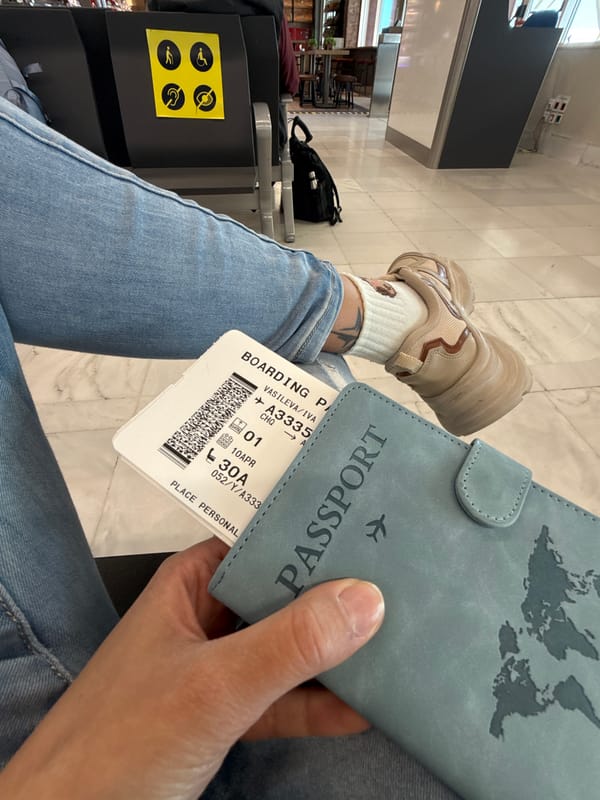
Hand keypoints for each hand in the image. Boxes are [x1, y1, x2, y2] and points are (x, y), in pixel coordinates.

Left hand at [1, 538, 384, 798]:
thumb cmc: (123, 739)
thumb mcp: (214, 684)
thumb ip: (288, 644)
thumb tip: (367, 599)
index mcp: (192, 582)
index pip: (262, 538)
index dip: (314, 528)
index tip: (374, 521)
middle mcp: (209, 614)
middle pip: (283, 591)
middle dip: (338, 591)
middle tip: (407, 578)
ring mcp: (220, 665)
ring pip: (290, 646)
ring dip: (337, 651)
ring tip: (402, 638)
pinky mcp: (228, 713)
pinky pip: (286, 697)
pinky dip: (322, 702)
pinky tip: (369, 705)